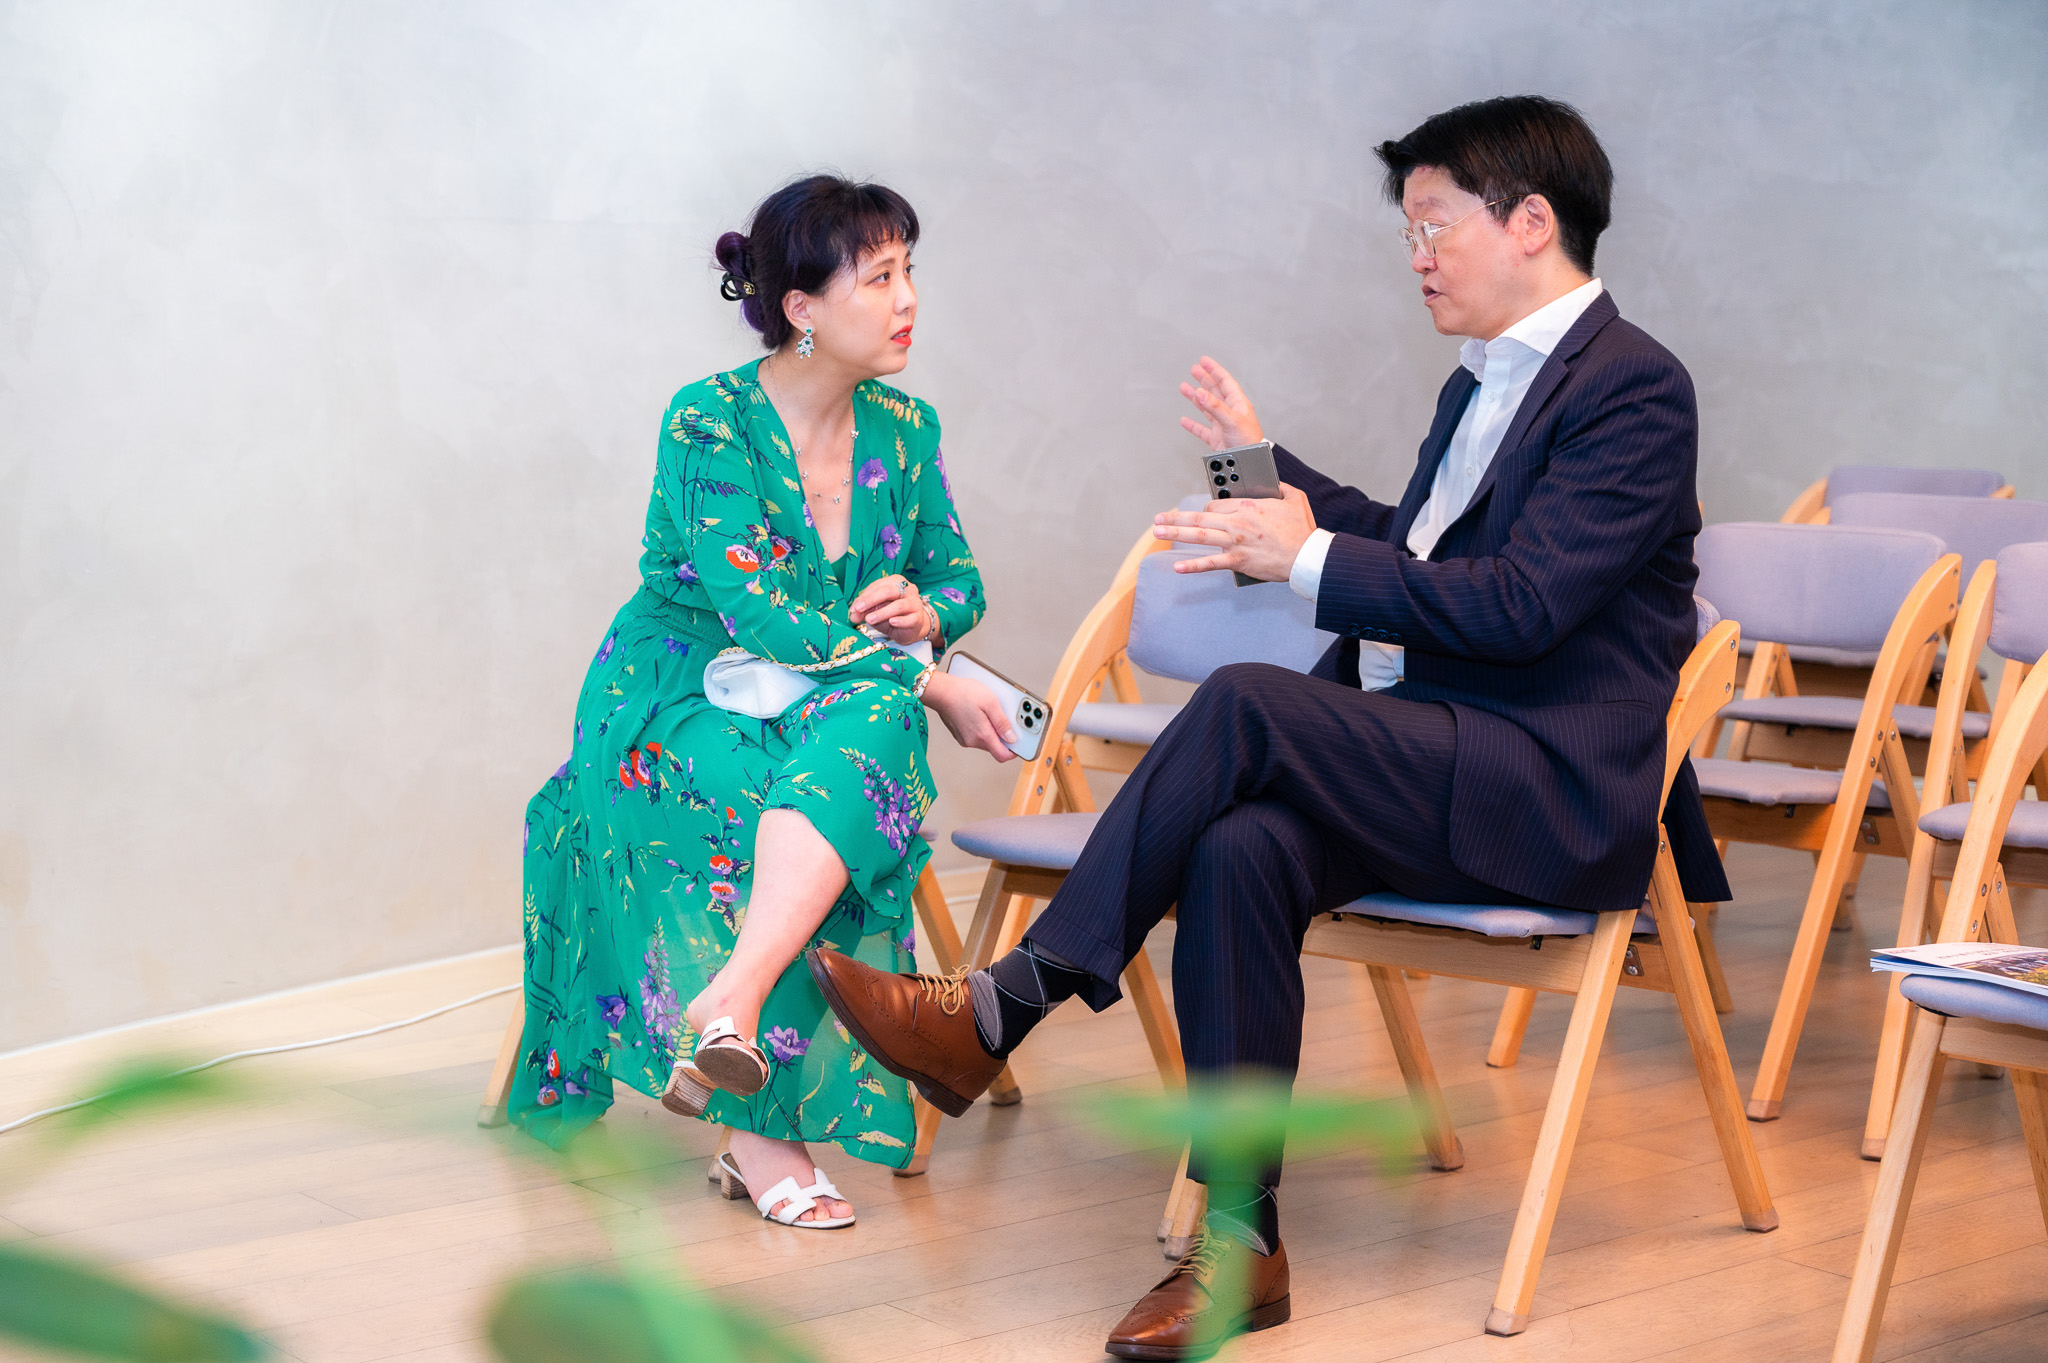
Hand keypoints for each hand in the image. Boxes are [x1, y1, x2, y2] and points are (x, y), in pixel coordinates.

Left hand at [849, 574, 931, 644]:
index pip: (878, 586)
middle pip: (889, 591)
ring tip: (870, 619)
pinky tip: (892, 622)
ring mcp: (915, 603)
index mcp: (895, 582)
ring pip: (899, 605)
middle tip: (859, 609)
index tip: (854, 608)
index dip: (864, 597)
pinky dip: (900, 620)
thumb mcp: (875, 610)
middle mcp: (908, 589)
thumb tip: (853, 615)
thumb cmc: (892, 615)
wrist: (911, 628)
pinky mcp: (919, 617)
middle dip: (871, 600)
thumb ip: (864, 610)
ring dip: (882, 612)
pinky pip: (910, 618)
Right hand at [921, 671, 1017, 762]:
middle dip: (1003, 735)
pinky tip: (980, 713)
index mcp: (983, 735)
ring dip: (992, 730)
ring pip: (985, 740)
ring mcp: (965, 739)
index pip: (1003, 755)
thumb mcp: (990, 702)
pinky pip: (976, 735)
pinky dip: (981, 727)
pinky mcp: (960, 734)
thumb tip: (1012, 737)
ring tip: (991, 711)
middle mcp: (973, 741)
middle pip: (995, 747)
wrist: (940, 691)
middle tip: (1006, 718)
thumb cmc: (962, 693)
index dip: (1014, 751)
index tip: (1020, 742)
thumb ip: (1002, 722)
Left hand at [1152, 482, 1316, 580]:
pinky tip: (1177, 566)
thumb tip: (1274, 482)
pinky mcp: (1237, 562)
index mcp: (1248, 506)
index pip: (1215, 504)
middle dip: (1175, 517)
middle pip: (1199, 517)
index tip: (1204, 513)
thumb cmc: (1303, 529)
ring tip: (1157, 532)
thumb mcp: (1295, 498)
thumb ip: (1281, 487)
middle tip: (1158, 518)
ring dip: (1175, 533)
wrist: (1307, 556)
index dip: (1207, 508)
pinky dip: (1193, 565)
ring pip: (1199, 535)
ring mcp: (1235, 543)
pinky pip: (1211, 563)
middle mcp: (1236, 523)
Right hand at [1178, 356, 1263, 450]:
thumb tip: (1200, 393)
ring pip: (1206, 407)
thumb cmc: (1249, 441)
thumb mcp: (1232, 420)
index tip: (1204, 361)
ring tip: (1184, 388)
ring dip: (1196, 397)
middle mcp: (1230, 411)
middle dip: (1204, 379)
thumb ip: (1215, 407)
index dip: (1214, 370)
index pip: (1225, 381)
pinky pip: (1202, 429)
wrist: (1251, 462)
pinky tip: (1185, 420)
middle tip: (1194, 370)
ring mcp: (1222, 424)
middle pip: (1215, 391)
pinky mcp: (1217, 438)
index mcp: (1237, 403)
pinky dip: (1193, 424)